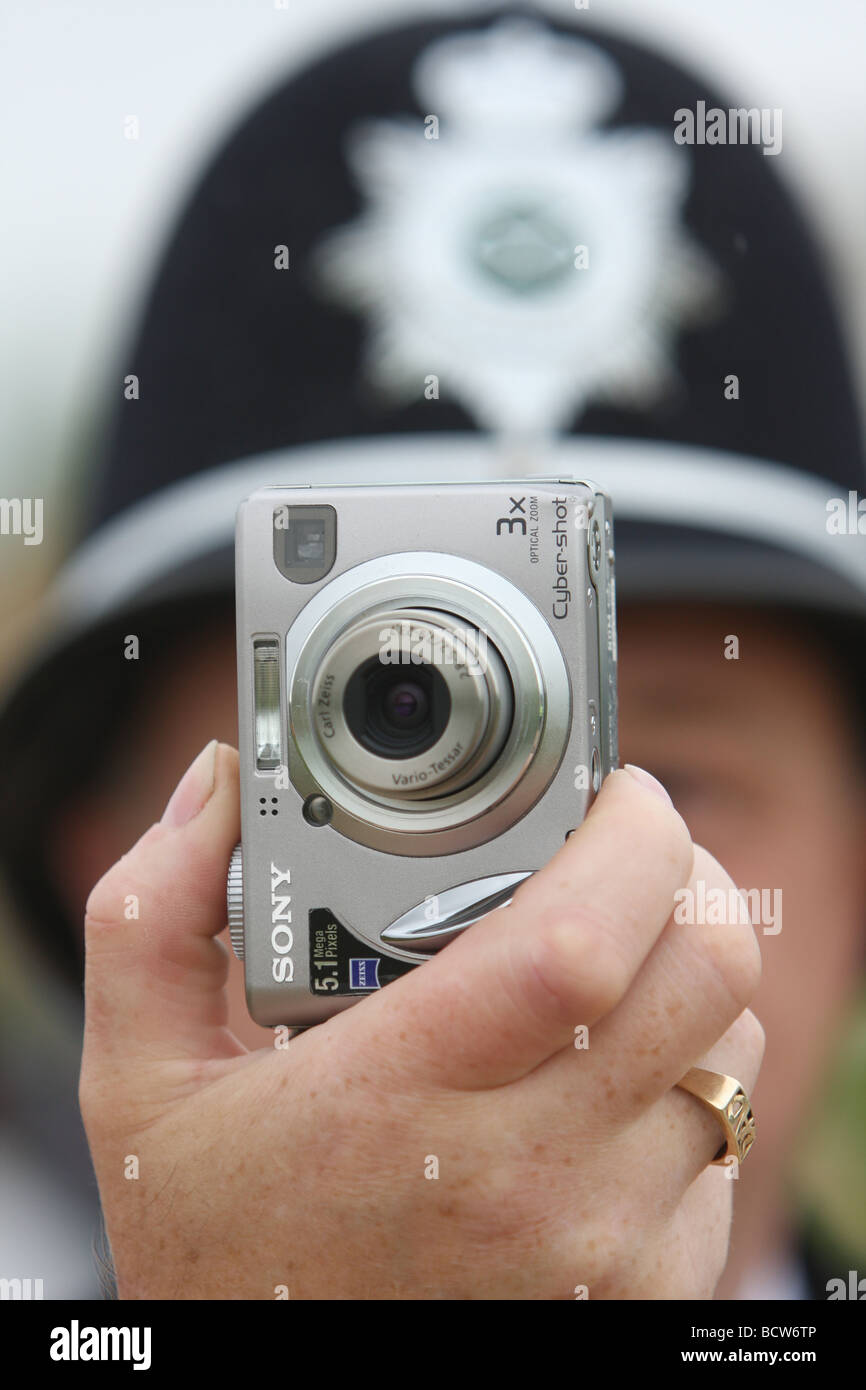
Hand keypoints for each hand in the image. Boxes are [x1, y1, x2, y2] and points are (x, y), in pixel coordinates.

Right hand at [79, 742, 762, 1298]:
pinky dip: (683, 1082)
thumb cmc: (216, 1247)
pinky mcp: (647, 1293)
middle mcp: (525, 1178)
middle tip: (624, 857)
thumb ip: (156, 913)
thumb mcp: (138, 1081)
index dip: (632, 839)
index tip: (613, 792)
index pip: (578, 942)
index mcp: (398, 1096)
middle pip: (703, 978)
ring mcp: (601, 1246)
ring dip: (688, 977)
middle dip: (689, 878)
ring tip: (608, 963)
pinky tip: (597, 1080)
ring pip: (729, 1052)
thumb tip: (217, 780)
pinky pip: (721, 1145)